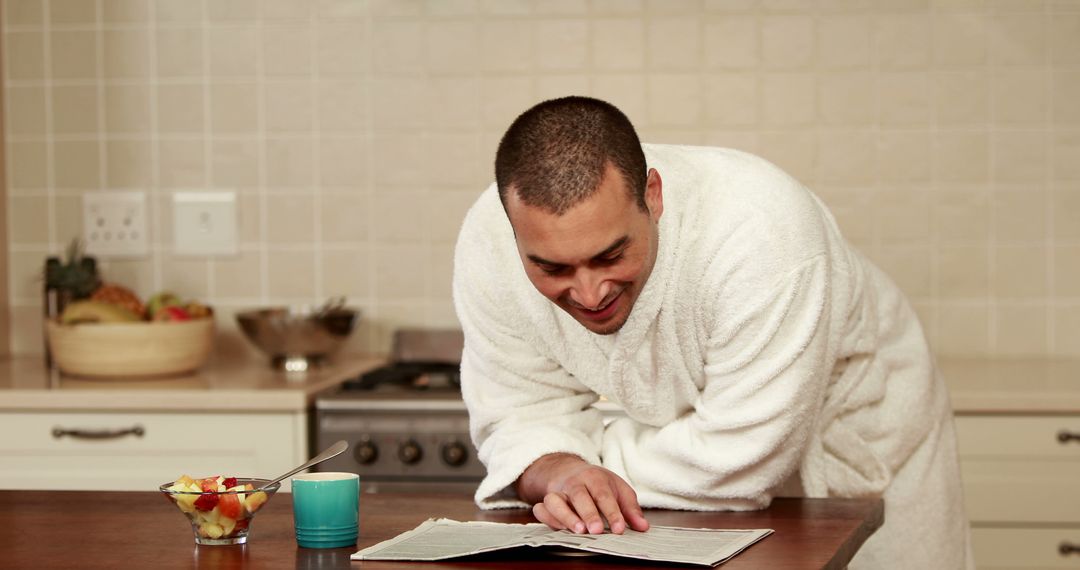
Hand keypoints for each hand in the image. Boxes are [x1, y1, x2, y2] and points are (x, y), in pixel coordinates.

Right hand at [516, 453, 649, 534]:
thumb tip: (643, 527)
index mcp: (595, 478)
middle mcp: (575, 484)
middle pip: (580, 496)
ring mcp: (559, 492)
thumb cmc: (597, 484)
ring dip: (565, 516)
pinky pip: (541, 509)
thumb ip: (631, 509)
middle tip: (597, 530)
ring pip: (556, 501)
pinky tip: (560, 528)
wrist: (568, 471)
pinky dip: (548, 518)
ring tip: (579, 530)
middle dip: (589, 513)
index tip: (619, 529)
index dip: (613, 513)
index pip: (604, 495)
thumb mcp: (618, 490)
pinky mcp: (546, 502)